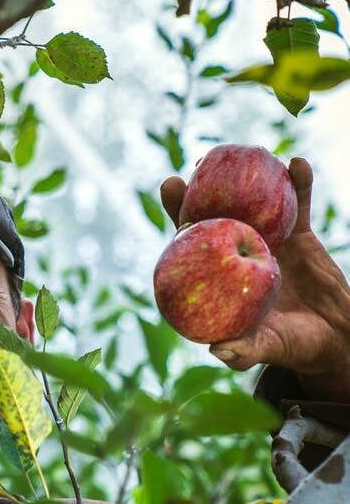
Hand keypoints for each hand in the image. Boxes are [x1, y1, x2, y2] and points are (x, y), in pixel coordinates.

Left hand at [160, 157, 349, 402]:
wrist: (334, 337)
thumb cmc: (290, 346)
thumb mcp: (266, 349)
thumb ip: (244, 351)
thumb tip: (218, 351)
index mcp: (217, 276)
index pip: (190, 242)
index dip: (178, 216)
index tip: (169, 189)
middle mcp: (235, 252)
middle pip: (214, 213)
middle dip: (200, 188)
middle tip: (194, 166)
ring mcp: (267, 239)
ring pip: (254, 203)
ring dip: (249, 178)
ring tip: (245, 152)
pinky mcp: (300, 235)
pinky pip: (299, 205)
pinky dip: (299, 184)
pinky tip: (297, 164)